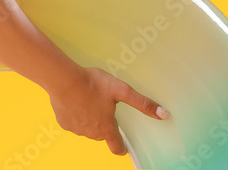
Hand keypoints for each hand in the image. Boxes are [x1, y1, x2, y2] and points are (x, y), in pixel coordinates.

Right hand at [47, 65, 169, 154]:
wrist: (64, 79)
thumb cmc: (92, 84)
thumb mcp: (121, 91)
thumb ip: (142, 104)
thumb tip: (164, 114)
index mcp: (106, 127)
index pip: (116, 147)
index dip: (121, 147)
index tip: (122, 145)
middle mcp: (92, 133)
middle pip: (101, 135)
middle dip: (103, 124)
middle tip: (101, 107)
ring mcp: (77, 129)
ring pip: (86, 129)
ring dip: (88, 120)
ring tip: (87, 101)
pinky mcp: (63, 123)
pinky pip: (72, 123)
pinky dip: (74, 116)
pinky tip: (74, 103)